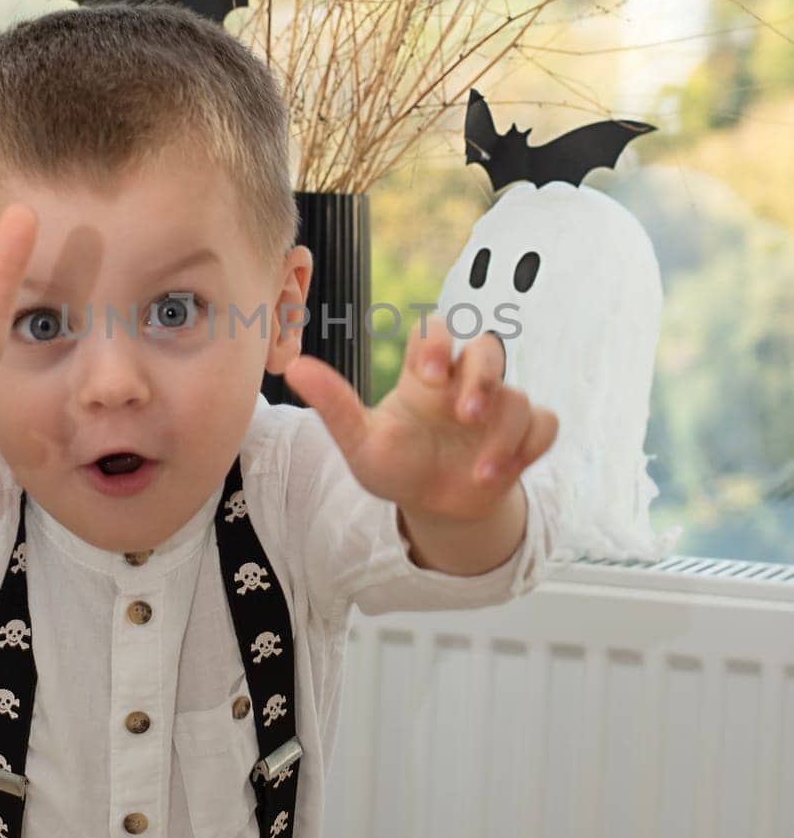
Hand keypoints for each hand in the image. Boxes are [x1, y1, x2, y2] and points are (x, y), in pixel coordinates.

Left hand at [283, 312, 557, 524]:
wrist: (432, 507)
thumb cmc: (394, 465)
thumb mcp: (360, 441)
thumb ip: (334, 404)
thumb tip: (292, 368)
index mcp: (424, 374)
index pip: (435, 331)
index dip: (436, 342)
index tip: (427, 375)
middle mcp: (464, 383)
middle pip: (488, 349)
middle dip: (482, 377)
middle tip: (465, 415)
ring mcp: (498, 408)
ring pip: (518, 396)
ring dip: (504, 434)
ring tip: (481, 473)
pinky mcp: (523, 436)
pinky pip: (545, 423)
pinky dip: (531, 446)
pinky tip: (508, 472)